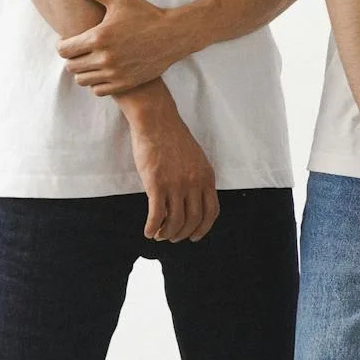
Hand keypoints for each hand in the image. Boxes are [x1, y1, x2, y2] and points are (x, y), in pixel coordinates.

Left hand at [58, 0, 190, 95]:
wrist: (174, 34)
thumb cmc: (147, 14)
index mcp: (99, 37)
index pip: (64, 49)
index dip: (63, 44)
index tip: (71, 40)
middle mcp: (105, 57)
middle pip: (71, 66)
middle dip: (73, 57)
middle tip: (82, 50)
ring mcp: (115, 73)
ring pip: (83, 80)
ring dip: (83, 71)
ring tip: (91, 60)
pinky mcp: (125, 83)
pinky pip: (98, 90)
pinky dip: (96, 83)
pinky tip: (103, 71)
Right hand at [125, 95, 218, 241]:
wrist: (157, 122)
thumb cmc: (173, 139)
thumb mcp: (196, 160)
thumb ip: (198, 179)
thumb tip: (194, 200)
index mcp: (207, 177)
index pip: (211, 212)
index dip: (203, 228)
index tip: (194, 236)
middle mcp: (194, 183)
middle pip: (193, 220)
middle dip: (182, 234)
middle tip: (172, 237)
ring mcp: (176, 185)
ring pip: (175, 222)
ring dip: (166, 233)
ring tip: (159, 234)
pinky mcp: (156, 184)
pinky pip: (156, 216)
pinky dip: (152, 228)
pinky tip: (148, 232)